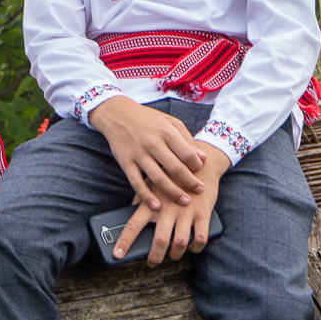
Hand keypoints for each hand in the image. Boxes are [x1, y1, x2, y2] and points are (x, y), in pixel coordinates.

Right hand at [88, 97, 209, 211]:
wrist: (117, 114)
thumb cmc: (148, 119)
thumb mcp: (170, 122)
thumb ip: (187, 139)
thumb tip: (203, 158)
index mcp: (166, 132)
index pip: (187, 153)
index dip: (197, 166)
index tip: (200, 172)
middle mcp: (152, 143)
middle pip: (175, 168)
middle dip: (190, 182)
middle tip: (200, 190)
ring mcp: (138, 154)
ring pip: (158, 178)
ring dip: (173, 192)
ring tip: (184, 201)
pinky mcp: (125, 162)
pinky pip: (137, 183)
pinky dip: (147, 196)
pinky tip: (156, 205)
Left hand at [112, 143, 227, 265]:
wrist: (201, 163)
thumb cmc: (172, 176)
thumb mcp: (152, 182)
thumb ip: (141, 198)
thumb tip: (128, 214)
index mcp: (152, 202)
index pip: (133, 225)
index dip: (124, 242)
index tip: (117, 255)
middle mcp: (168, 208)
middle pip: (159, 241)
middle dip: (154, 257)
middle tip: (151, 263)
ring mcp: (186, 212)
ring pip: (180, 243)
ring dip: (175, 255)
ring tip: (172, 256)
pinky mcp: (203, 213)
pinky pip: (200, 238)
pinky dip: (196, 248)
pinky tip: (192, 248)